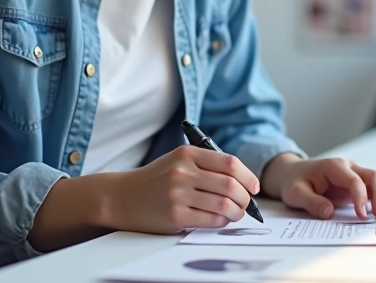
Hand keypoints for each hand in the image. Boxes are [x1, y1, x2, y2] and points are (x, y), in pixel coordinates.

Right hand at [103, 145, 260, 233]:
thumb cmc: (156, 180)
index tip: (254, 187)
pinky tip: (220, 220)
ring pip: (223, 204)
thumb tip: (243, 182)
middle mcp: (183, 172)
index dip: (248, 176)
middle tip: (247, 204)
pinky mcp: (175, 216)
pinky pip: (210, 220)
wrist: (121, 196)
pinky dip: (221, 222)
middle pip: (230, 185)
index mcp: (187, 154)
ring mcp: (178, 194)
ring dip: (236, 212)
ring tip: (235, 214)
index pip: (229, 163)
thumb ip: (206, 165)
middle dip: (245, 198)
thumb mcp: (178, 161)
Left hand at [262, 155, 375, 220]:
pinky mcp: (360, 183)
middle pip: (374, 176)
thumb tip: (328, 213)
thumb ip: (311, 202)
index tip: (362, 216)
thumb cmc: (294, 182)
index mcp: (334, 166)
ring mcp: (356, 174)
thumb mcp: (294, 193)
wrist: (293, 173)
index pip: (354, 180)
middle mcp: (349, 167)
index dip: (361, 198)